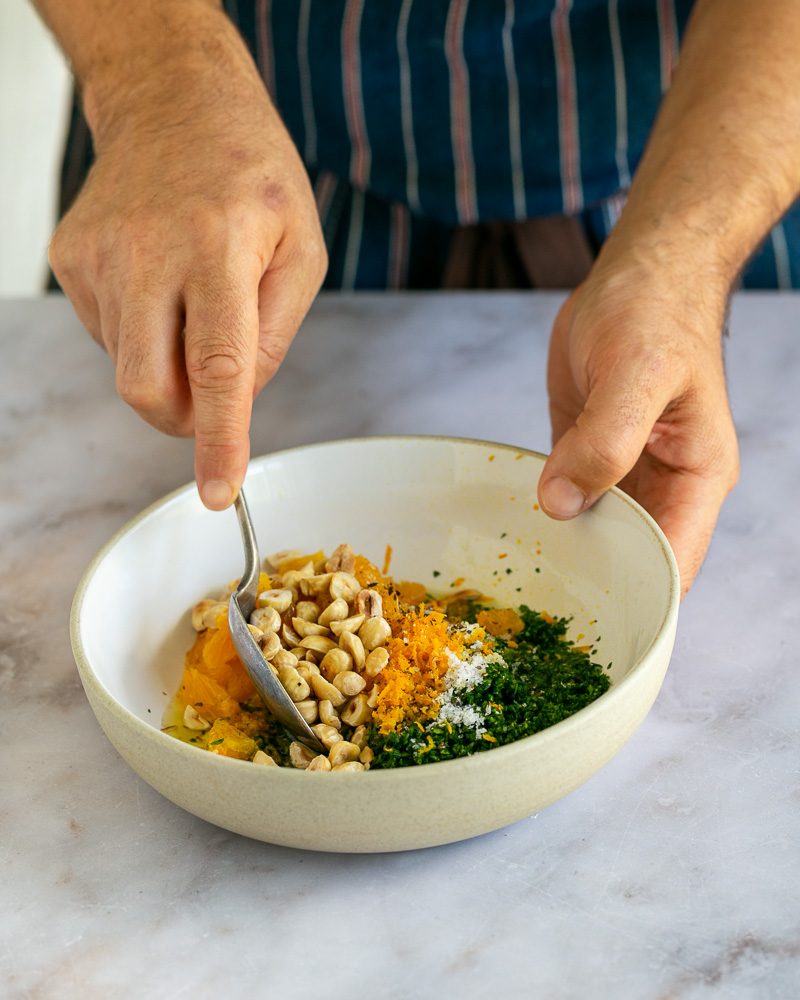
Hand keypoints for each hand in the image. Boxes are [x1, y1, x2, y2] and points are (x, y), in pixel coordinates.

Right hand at [48, 10, 326, 509]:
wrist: (171, 103)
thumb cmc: (252, 177)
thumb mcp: (302, 249)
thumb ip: (276, 334)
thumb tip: (237, 400)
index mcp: (221, 249)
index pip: (218, 369)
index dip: (218, 439)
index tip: (217, 493)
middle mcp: (149, 253)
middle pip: (148, 388)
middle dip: (183, 420)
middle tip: (210, 401)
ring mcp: (99, 257)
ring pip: (129, 368)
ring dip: (167, 364)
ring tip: (191, 297)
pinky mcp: (69, 260)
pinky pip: (109, 336)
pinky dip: (143, 334)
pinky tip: (160, 283)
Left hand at [538, 257, 739, 596]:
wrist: (637, 271)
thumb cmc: (657, 311)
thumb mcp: (637, 372)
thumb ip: (605, 442)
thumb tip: (563, 505)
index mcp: (696, 477)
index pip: (674, 563)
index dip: (639, 600)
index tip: (592, 633)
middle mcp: (662, 484)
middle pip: (632, 560)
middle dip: (593, 587)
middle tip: (535, 624)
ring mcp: (624, 473)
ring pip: (596, 534)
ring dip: (562, 554)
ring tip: (515, 589)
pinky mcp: (588, 456)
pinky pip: (566, 499)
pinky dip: (543, 516)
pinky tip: (510, 535)